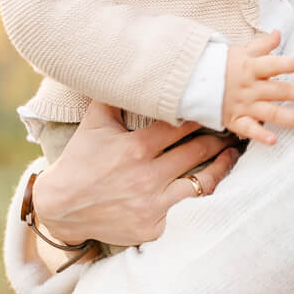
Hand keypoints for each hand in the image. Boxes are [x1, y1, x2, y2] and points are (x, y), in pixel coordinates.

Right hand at [32, 102, 239, 247]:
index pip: (181, 125)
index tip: (217, 106)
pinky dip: (189, 198)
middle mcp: (148, 176)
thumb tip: (124, 65)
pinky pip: (181, 210)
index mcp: (136, 148)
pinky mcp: (153, 228)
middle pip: (199, 151)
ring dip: (220, 167)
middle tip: (233, 130)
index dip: (201, 115)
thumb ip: (113, 96)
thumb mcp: (93, 125)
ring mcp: (153, 205)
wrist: (60, 208)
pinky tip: (202, 186)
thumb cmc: (80, 162)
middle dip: (219, 138)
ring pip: (202, 183)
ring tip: (232, 156)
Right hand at [222, 30, 293, 146]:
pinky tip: (274, 142)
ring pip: (271, 113)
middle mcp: (250, 87)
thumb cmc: (221, 66)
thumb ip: (261, 45)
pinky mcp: (235, 120)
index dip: (291, 64)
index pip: (274, 64)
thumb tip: (278, 33)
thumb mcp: (240, 52)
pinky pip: (248, 129)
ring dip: (293, 119)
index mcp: (251, 68)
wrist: (192, 82)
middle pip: (280, 91)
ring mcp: (243, 105)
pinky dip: (260, 135)